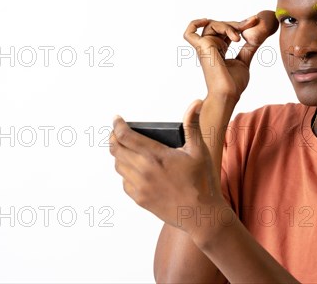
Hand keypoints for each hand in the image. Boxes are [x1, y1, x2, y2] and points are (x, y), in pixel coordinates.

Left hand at [110, 100, 229, 237]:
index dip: (118, 125)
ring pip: (118, 166)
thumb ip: (192, 124)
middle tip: (117, 132)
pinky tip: (134, 168)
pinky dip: (125, 172)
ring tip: (124, 148)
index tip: (116, 119)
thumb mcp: (199, 150)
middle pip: (117, 150)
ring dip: (118, 154)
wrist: (200, 214)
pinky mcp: (140, 199)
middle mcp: (144, 171)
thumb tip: (195, 103)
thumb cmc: (202, 181)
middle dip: (114, 138)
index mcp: (156, 156)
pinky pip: (124, 182)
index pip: (126, 136)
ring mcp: (140, 187)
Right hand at [184, 10, 277, 99]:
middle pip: (221, 25)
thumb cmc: (234, 84)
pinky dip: (195, 23)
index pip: (227, 31)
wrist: (228, 93)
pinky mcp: (201, 48)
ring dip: (228, 26)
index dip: (240, 25)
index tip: (255, 20)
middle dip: (237, 23)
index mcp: (219, 49)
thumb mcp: (244, 60)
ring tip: (238, 39)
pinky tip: (207, 20)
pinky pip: (190, 33)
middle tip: (252, 22)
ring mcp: (204, 47)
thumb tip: (256, 34)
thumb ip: (248, 47)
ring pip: (213, 25)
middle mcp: (210, 47)